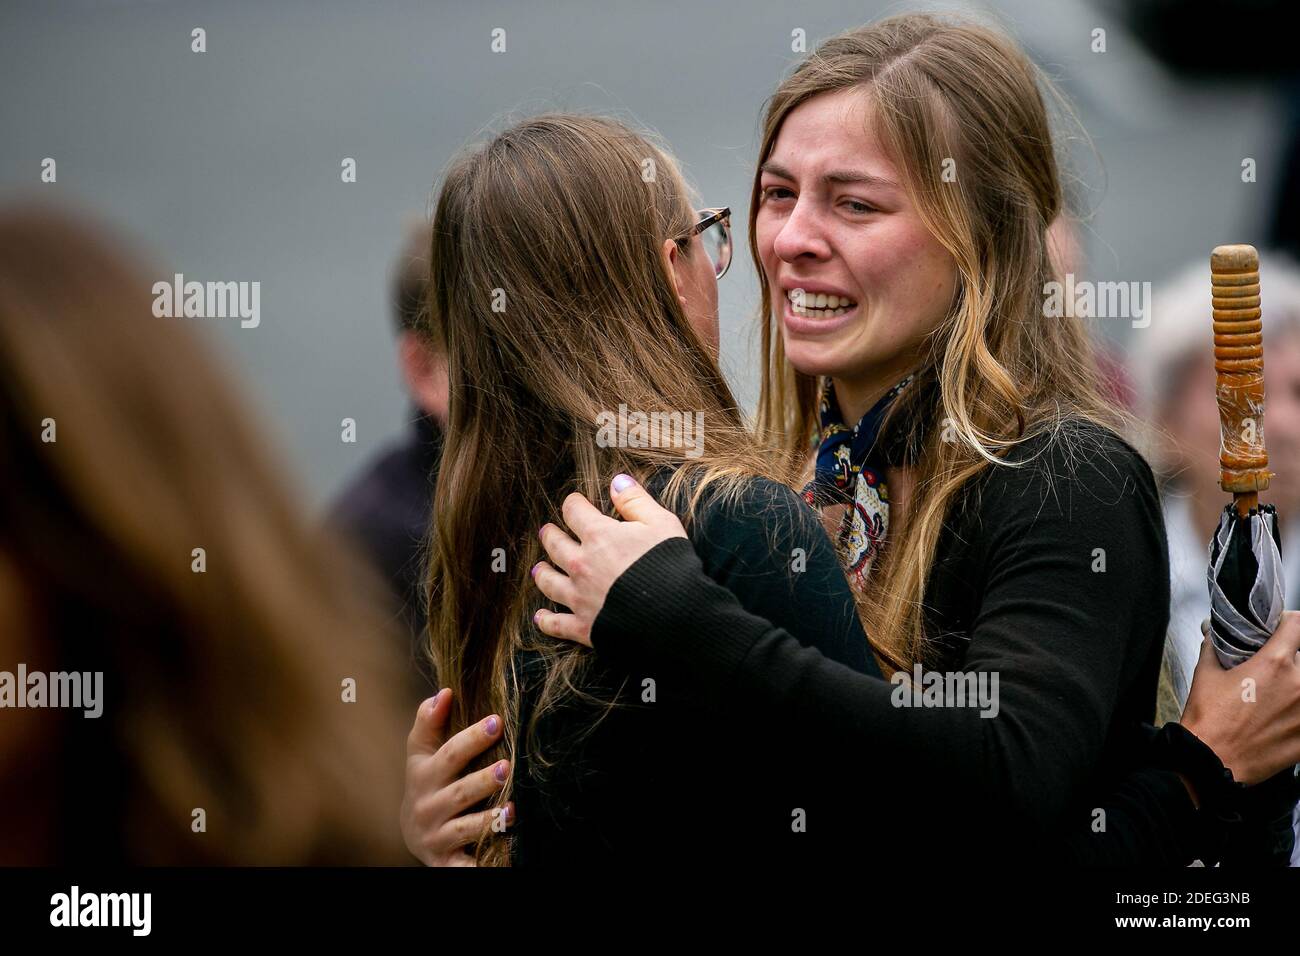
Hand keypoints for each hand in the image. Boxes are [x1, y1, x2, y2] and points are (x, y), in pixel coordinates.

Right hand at [400, 688, 512, 865]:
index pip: (449, 753)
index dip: (473, 737)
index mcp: (423, 775)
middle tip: (508, 767)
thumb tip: (445, 691)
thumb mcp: (421, 753)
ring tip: (512, 811)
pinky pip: (464, 864)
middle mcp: (428, 806)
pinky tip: (505, 856)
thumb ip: (430, 722)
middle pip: (459, 792)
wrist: (413, 834)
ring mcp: (437, 836)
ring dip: (488, 820)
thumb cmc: (427, 782)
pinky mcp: (445, 861)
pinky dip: (479, 864)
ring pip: (465, 828)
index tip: (497, 721)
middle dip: (483, 780)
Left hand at [531, 473, 686, 646]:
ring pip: (549, 582)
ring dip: (542, 573)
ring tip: (538, 568)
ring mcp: (580, 597)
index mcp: (599, 536)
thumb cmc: (671, 566)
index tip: (574, 503)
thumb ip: (636, 501)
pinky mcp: (584, 626)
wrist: (674, 615)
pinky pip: (556, 624)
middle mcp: (582, 565)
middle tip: (547, 532)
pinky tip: (539, 617)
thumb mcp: (662, 524)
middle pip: (555, 545)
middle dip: (550, 536)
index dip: (573, 504)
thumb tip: (617, 481)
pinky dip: (546, 620)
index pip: (575, 512)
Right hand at [1180, 610, 1299, 784]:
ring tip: (1279, 694)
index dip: (1289, 621)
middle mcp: (1299, 684)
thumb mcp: (1205, 675)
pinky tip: (1282, 716)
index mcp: (1274, 663)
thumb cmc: (1208, 719)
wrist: (1211, 761)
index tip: (1283, 627)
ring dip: (1295, 684)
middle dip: (1292, 658)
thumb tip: (1212, 632)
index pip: (1298, 624)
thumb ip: (1214, 647)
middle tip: (1276, 666)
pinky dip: (1297, 711)